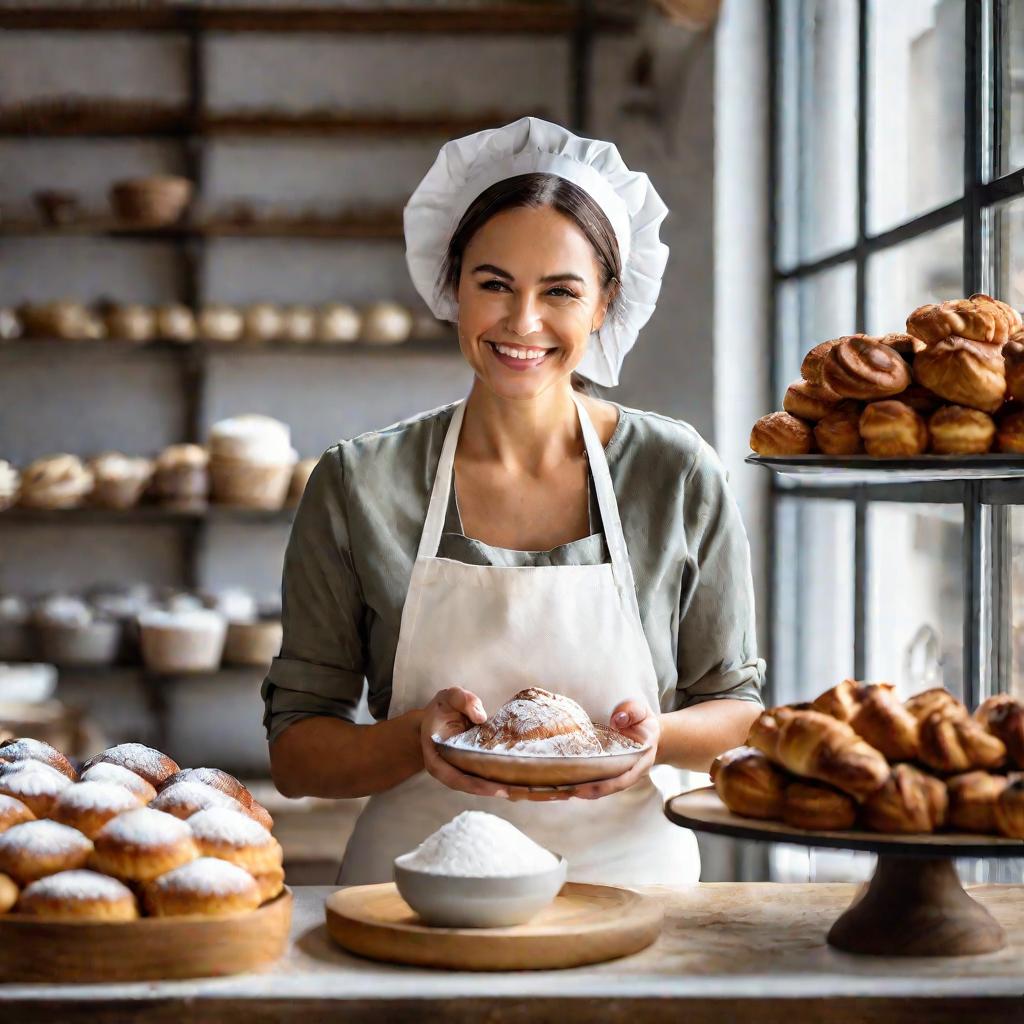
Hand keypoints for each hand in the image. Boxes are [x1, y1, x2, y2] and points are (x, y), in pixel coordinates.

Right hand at [419, 687, 572, 802]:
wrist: (435, 718)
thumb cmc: (440, 708)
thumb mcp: (448, 697)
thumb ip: (463, 701)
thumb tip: (481, 715)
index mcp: (437, 761)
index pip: (458, 779)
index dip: (481, 786)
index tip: (501, 790)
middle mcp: (451, 772)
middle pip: (476, 788)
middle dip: (501, 792)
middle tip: (526, 793)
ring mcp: (464, 773)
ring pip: (486, 787)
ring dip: (508, 791)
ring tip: (533, 792)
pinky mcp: (475, 770)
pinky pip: (491, 778)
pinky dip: (508, 781)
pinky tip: (530, 783)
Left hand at [568, 699, 659, 800]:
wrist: (647, 728)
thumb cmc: (642, 718)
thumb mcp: (640, 710)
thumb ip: (632, 711)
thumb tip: (617, 720)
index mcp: (644, 759)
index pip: (626, 778)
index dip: (607, 785)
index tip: (588, 788)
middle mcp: (634, 771)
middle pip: (612, 786)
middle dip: (591, 791)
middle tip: (569, 791)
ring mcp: (623, 773)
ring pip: (605, 787)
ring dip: (585, 790)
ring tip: (565, 790)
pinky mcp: (613, 771)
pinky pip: (600, 780)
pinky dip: (585, 783)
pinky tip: (568, 783)